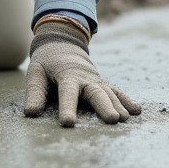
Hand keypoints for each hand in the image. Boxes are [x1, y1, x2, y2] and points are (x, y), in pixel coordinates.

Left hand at [24, 15, 141, 126]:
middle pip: (96, 92)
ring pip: (109, 93)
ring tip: (125, 119)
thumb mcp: (36, 73)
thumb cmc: (47, 62)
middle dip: (104, 106)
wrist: (62, 44)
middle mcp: (85, 79)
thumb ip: (35, 93)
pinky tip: (137, 111)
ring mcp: (96, 81)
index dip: (67, 108)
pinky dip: (127, 100)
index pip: (67, 93)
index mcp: (67, 76)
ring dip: (118, 105)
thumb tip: (31, 113)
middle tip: (113, 120)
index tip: (68, 123)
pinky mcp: (102, 84)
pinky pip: (116, 91)